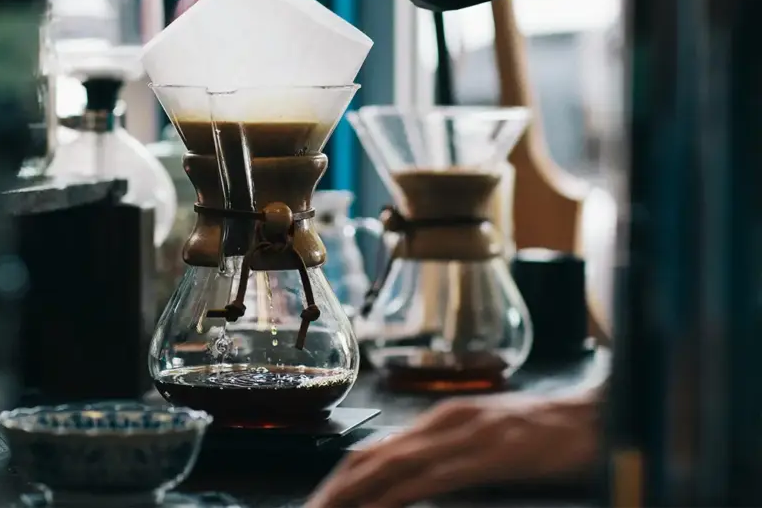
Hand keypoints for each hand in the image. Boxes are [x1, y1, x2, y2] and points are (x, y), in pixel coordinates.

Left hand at [306, 391, 599, 507]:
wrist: (597, 417)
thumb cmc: (547, 436)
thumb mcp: (486, 444)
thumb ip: (448, 458)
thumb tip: (411, 484)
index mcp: (440, 420)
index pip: (374, 450)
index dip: (340, 479)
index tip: (318, 503)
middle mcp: (442, 421)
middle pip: (370, 457)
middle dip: (333, 490)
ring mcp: (462, 435)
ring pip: (389, 467)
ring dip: (351, 494)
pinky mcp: (485, 453)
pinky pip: (428, 479)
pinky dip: (393, 496)